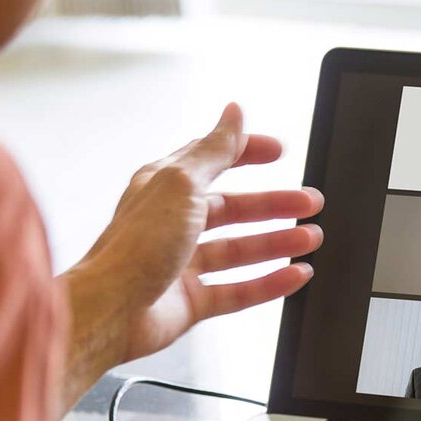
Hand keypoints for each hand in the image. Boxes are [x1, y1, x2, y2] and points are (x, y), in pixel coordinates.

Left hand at [56, 103, 323, 413]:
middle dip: (273, 204)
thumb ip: (214, 149)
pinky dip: (269, 283)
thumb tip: (233, 111)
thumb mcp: (181, 183)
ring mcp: (182, 263)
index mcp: (165, 186)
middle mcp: (173, 222)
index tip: (279, 151)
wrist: (109, 310)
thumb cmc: (135, 245)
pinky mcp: (190, 301)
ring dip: (277, 241)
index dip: (246, 152)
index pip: (212, 160)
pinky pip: (239, 290)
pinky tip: (295, 275)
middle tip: (310, 201)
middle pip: (232, 208)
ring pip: (239, 249)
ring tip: (311, 237)